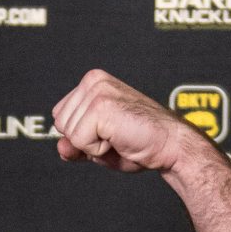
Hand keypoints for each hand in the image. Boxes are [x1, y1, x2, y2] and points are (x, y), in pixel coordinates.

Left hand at [50, 69, 211, 173]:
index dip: (80, 136)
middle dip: (84, 141)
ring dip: (93, 146)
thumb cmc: (140, 143)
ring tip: (119, 137)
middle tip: (116, 137)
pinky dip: (98, 151)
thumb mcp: (98, 146)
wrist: (170, 146)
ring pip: (69, 134)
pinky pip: (79, 142)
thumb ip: (75, 145)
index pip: (60, 117)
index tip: (108, 134)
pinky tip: (120, 140)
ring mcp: (97, 91)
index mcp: (92, 82)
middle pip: (61, 125)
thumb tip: (61, 146)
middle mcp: (93, 81)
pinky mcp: (101, 106)